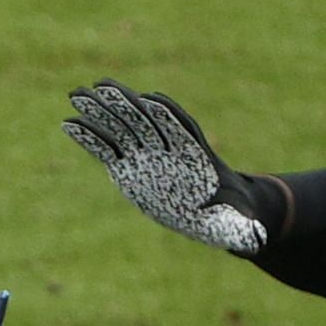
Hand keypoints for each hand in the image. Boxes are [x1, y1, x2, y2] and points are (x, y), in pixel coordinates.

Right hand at [63, 79, 278, 255]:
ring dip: (101, 110)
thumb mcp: (234, 226)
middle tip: (101, 86)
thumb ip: (239, 230)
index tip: (148, 99)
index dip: (165, 115)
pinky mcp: (128, 167)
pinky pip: (106, 149)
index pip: (179, 130)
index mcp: (192, 159)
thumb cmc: (226, 217)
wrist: (214, 210)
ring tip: (76, 93)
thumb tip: (256, 239)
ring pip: (122, 127)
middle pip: (145, 120)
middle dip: (125, 103)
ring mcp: (145, 156)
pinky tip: (69, 123)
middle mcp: (166, 151)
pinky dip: (89, 137)